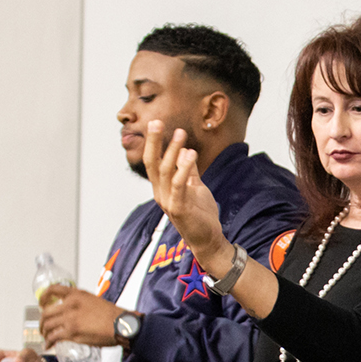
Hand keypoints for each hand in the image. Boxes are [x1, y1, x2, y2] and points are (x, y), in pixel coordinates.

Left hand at [38, 287, 121, 347]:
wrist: (121, 324)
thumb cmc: (113, 315)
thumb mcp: (94, 301)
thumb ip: (81, 304)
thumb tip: (75, 312)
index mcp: (76, 295)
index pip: (52, 290)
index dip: (43, 297)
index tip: (41, 304)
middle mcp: (70, 305)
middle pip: (46, 312)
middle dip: (42, 322)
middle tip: (43, 328)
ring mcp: (70, 318)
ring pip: (48, 325)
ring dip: (44, 333)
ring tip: (46, 338)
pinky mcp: (72, 332)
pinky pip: (54, 337)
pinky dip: (48, 342)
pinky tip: (49, 346)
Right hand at [143, 120, 229, 271]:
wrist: (208, 240)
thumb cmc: (201, 215)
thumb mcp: (196, 188)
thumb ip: (190, 171)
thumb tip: (187, 151)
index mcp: (162, 187)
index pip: (154, 161)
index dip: (154, 142)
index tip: (158, 123)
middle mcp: (160, 193)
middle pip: (152, 163)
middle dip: (154, 141)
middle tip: (157, 121)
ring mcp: (167, 201)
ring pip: (165, 171)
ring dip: (172, 151)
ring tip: (180, 134)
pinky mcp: (178, 209)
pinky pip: (179, 185)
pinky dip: (183, 169)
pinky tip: (190, 154)